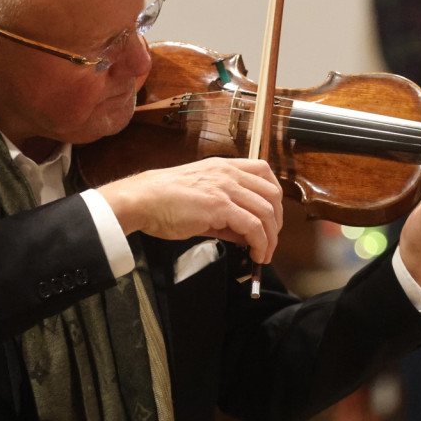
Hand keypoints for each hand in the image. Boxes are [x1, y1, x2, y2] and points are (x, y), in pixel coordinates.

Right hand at [97, 157, 283, 263]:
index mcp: (224, 167)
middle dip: (277, 221)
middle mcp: (229, 173)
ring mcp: (225, 188)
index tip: (271, 218)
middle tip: (271, 240)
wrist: (143, 200)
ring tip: (264, 253)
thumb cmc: (164, 200)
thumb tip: (245, 234)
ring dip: (271, 237)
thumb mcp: (202, 199)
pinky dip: (260, 243)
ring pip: (267, 211)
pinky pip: (253, 226)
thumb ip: (226, 214)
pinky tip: (256, 254)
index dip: (274, 197)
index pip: (264, 173)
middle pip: (272, 194)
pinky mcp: (220, 206)